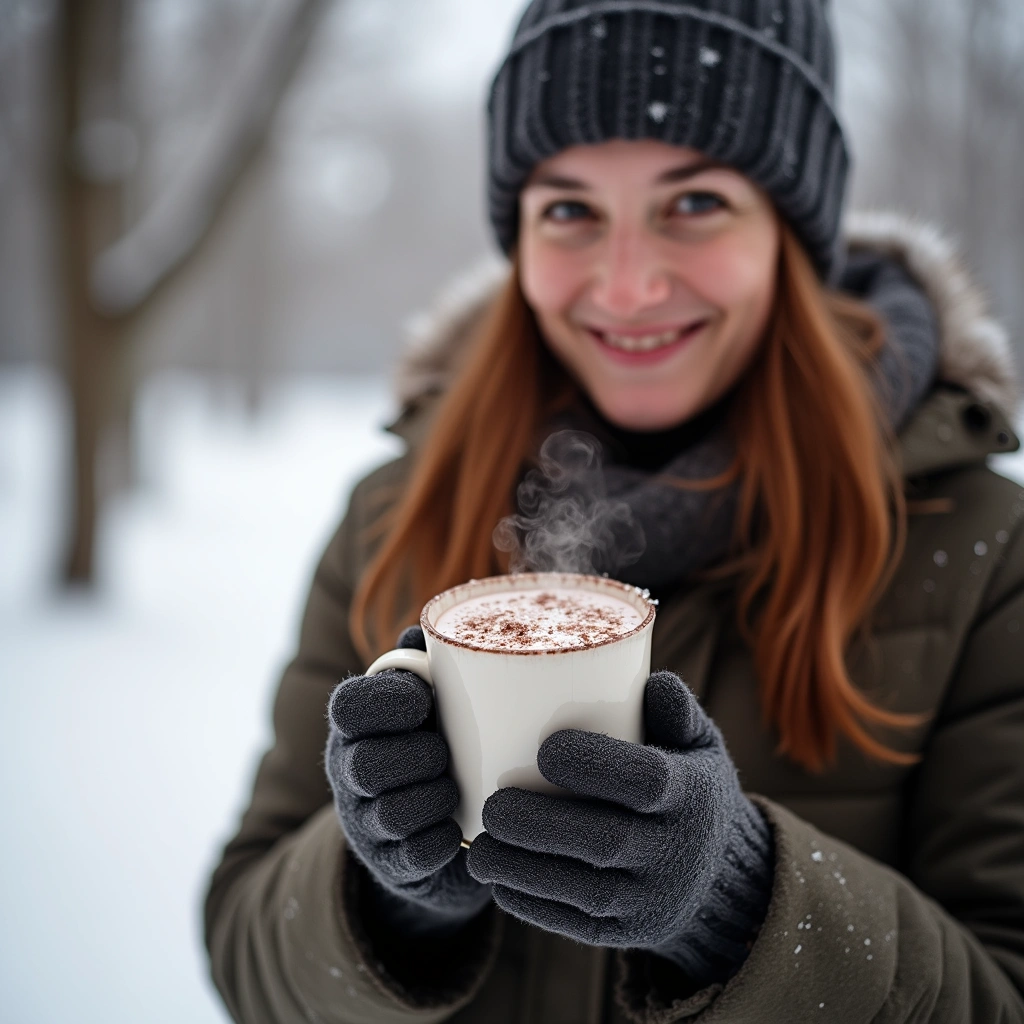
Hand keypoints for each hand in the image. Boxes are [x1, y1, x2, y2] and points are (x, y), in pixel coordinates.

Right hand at [326, 627, 489, 924]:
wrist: (439, 824)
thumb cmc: (436, 740)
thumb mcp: (431, 699)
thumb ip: (431, 662)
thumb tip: (433, 630)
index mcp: (357, 722)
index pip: (349, 704)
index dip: (388, 701)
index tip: (426, 700)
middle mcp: (349, 771)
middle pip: (367, 763)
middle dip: (420, 756)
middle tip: (448, 751)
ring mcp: (364, 823)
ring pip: (391, 812)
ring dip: (435, 797)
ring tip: (457, 788)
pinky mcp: (390, 865)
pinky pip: (414, 856)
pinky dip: (443, 839)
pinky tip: (459, 827)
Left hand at [465, 671, 772, 980]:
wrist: (717, 874)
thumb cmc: (686, 784)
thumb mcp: (696, 743)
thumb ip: (674, 709)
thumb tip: (651, 679)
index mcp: (692, 794)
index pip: (646, 780)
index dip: (595, 764)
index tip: (545, 749)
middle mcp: (677, 851)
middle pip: (605, 841)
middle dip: (540, 823)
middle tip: (494, 803)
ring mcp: (653, 898)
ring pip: (584, 889)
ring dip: (523, 869)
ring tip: (480, 847)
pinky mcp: (628, 932)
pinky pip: (576, 924)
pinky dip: (531, 903)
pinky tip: (497, 878)